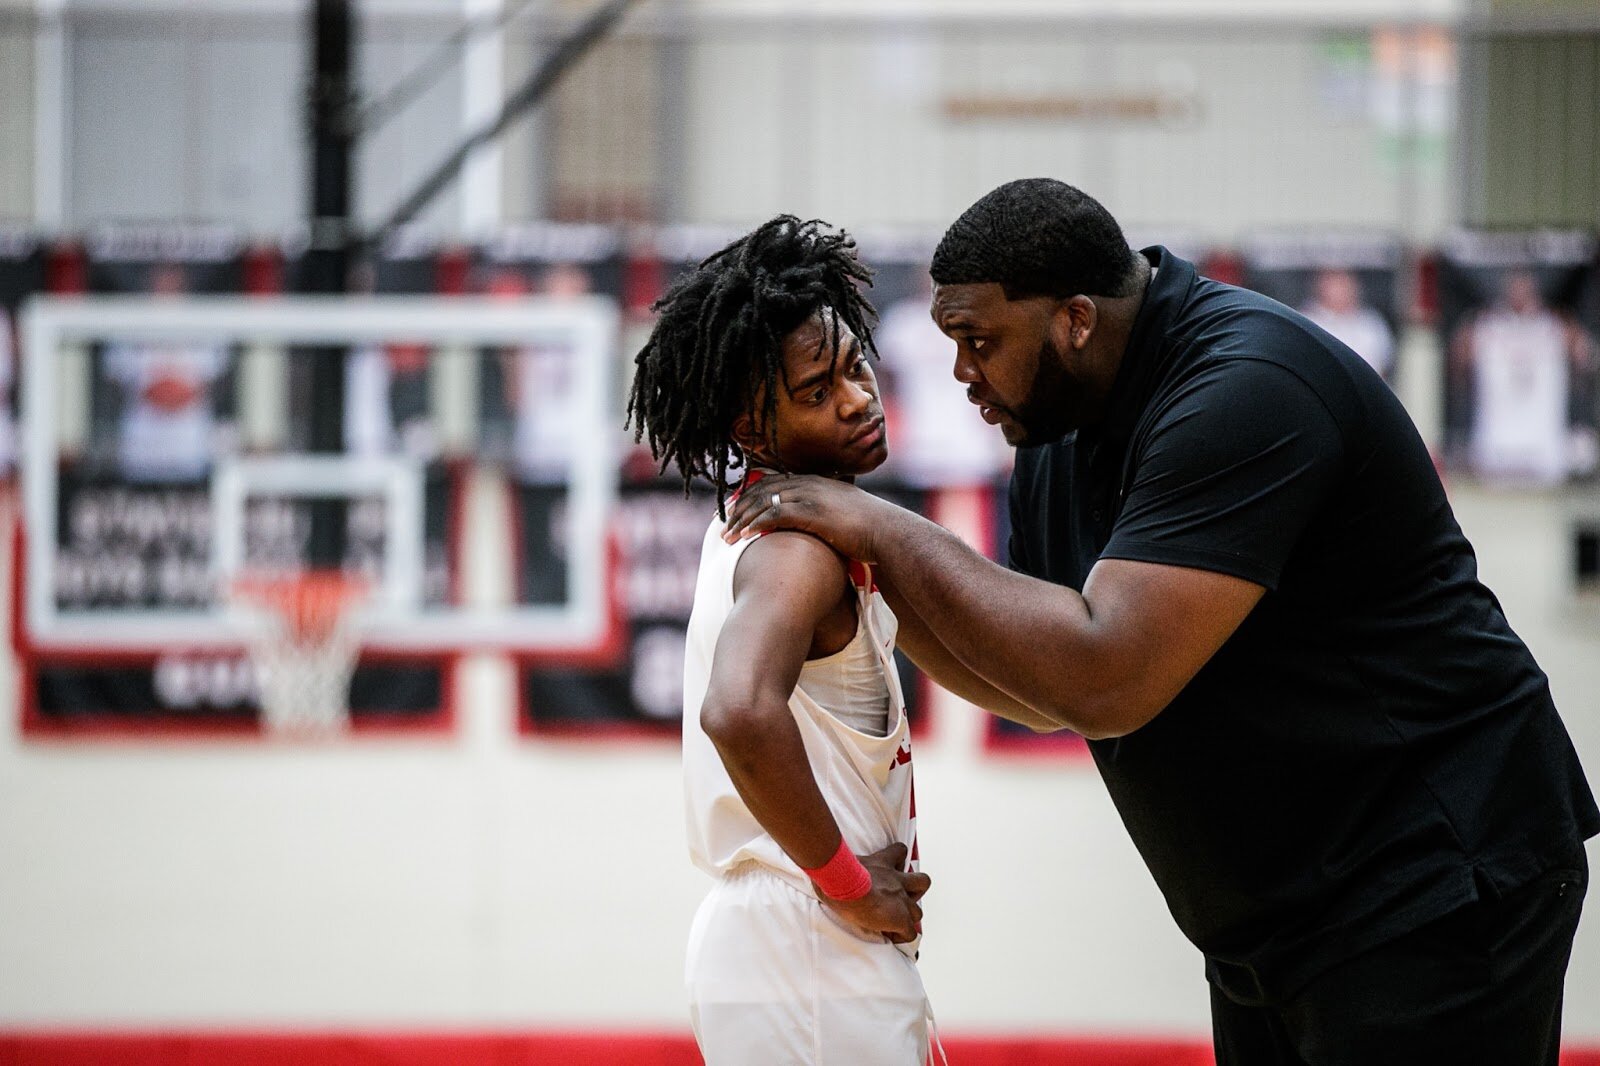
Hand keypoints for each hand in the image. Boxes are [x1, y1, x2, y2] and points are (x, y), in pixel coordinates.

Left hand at [722, 474, 887, 562]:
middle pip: (763, 490)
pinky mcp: (812, 513)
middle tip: (723, 524)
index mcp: (815, 481)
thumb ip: (826, 513)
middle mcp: (810, 483)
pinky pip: (775, 516)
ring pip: (765, 503)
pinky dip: (757, 525)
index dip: (751, 495)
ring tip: (727, 536)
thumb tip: (818, 525)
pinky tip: (745, 536)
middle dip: (740, 508)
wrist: (888, 533)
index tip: (735, 509)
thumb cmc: (870, 530)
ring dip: (742, 519)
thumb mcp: (844, 514)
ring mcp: (811, 496)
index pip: (773, 482)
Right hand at [815, 842, 929, 943]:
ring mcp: (900, 899)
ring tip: (894, 921)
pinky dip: (901, 936)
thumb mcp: (840, 859)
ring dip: (908, 916)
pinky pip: (909, 933)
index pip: (900, 851)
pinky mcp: (899, 917)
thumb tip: (818, 860)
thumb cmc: (836, 871)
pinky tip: (889, 936)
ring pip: (918, 911)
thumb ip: (839, 860)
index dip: (898, 860)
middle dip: (915, 891)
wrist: (845, 884)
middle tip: (900, 898)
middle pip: (922, 881)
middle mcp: (896, 879)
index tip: (892, 868)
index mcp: (882, 861)